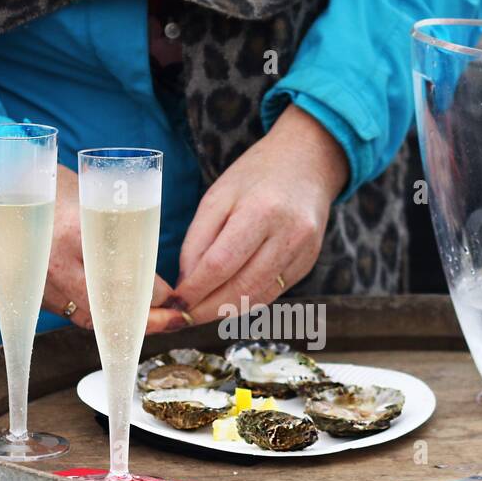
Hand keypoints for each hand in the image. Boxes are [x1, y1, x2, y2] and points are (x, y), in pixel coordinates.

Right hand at [41, 163, 184, 332]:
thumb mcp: (92, 199)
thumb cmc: (57, 190)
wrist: (7, 193)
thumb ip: (120, 230)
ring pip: (91, 319)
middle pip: (108, 308)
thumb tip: (154, 265)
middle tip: (174, 320)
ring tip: (155, 322)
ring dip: (125, 325)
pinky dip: (101, 319)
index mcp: (72, 233)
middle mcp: (53, 264)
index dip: (154, 293)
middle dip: (146, 320)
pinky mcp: (33, 295)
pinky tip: (123, 317)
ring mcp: (39, 284)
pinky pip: (73, 314)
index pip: (123, 276)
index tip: (175, 297)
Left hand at [171, 104, 346, 323]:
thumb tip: (186, 284)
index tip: (173, 305)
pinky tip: (225, 301)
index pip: (221, 264)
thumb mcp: (218, 196)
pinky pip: (271, 293)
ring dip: (224, 312)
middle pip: (241, 289)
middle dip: (206, 310)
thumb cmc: (256, 175)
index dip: (195, 291)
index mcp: (261, 211)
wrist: (308, 162)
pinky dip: (245, 302)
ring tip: (198, 313)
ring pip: (257, 298)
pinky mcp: (307, 264)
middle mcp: (289, 235)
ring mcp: (303, 253)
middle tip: (180, 318)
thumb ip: (198, 240)